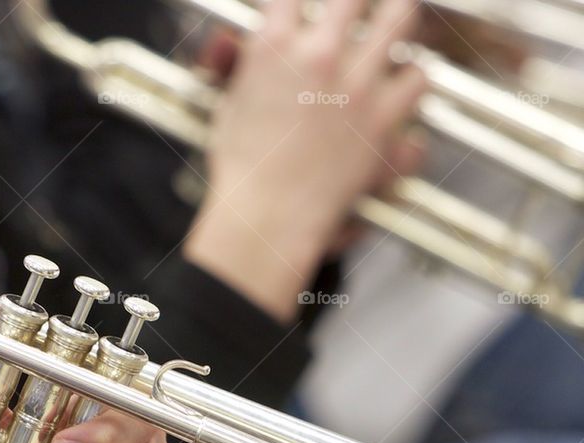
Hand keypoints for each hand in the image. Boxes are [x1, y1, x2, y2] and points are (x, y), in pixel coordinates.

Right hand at [184, 0, 427, 321]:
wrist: (269, 214)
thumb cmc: (243, 170)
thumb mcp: (229, 105)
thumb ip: (245, 67)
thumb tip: (247, 48)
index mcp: (273, 47)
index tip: (303, 5)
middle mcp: (319, 54)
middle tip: (357, 6)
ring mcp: (358, 82)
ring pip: (401, 17)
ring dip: (397, 15)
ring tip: (393, 19)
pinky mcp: (385, 115)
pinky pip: (420, 76)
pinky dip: (414, 74)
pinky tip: (405, 77)